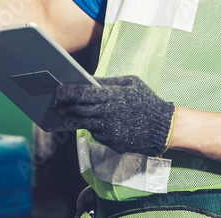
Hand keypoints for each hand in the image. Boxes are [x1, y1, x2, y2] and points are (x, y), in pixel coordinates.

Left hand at [55, 75, 174, 155]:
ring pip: (83, 124)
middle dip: (65, 106)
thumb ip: (109, 82)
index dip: (66, 92)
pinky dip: (92, 128)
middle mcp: (107, 114)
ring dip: (73, 119)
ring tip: (69, 114)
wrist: (162, 126)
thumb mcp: (130, 83)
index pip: (81, 93)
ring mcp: (108, 130)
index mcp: (111, 96)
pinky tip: (93, 123)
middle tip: (58, 104)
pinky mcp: (111, 142)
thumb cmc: (147, 101)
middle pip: (77, 110)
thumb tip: (89, 80)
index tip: (58, 92)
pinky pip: (96, 134)